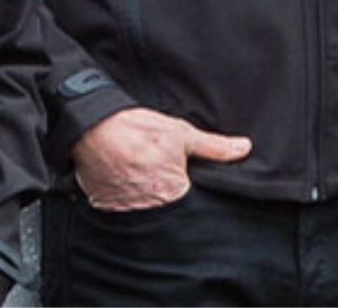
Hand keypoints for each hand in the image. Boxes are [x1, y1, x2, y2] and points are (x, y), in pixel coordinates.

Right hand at [72, 107, 250, 210]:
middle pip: (168, 207)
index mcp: (172, 192)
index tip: (186, 179)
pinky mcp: (105, 206)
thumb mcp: (182, 134)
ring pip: (145, 209)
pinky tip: (127, 179)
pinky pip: (122, 207)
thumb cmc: (139, 129)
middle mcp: (149, 207)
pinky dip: (126, 197)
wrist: (93, 128)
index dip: (191, 190)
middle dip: (169, 195)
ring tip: (143, 174)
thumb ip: (214, 147)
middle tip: (160, 172)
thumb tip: (244, 149)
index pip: (191, 201)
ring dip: (146, 197)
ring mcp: (125, 209)